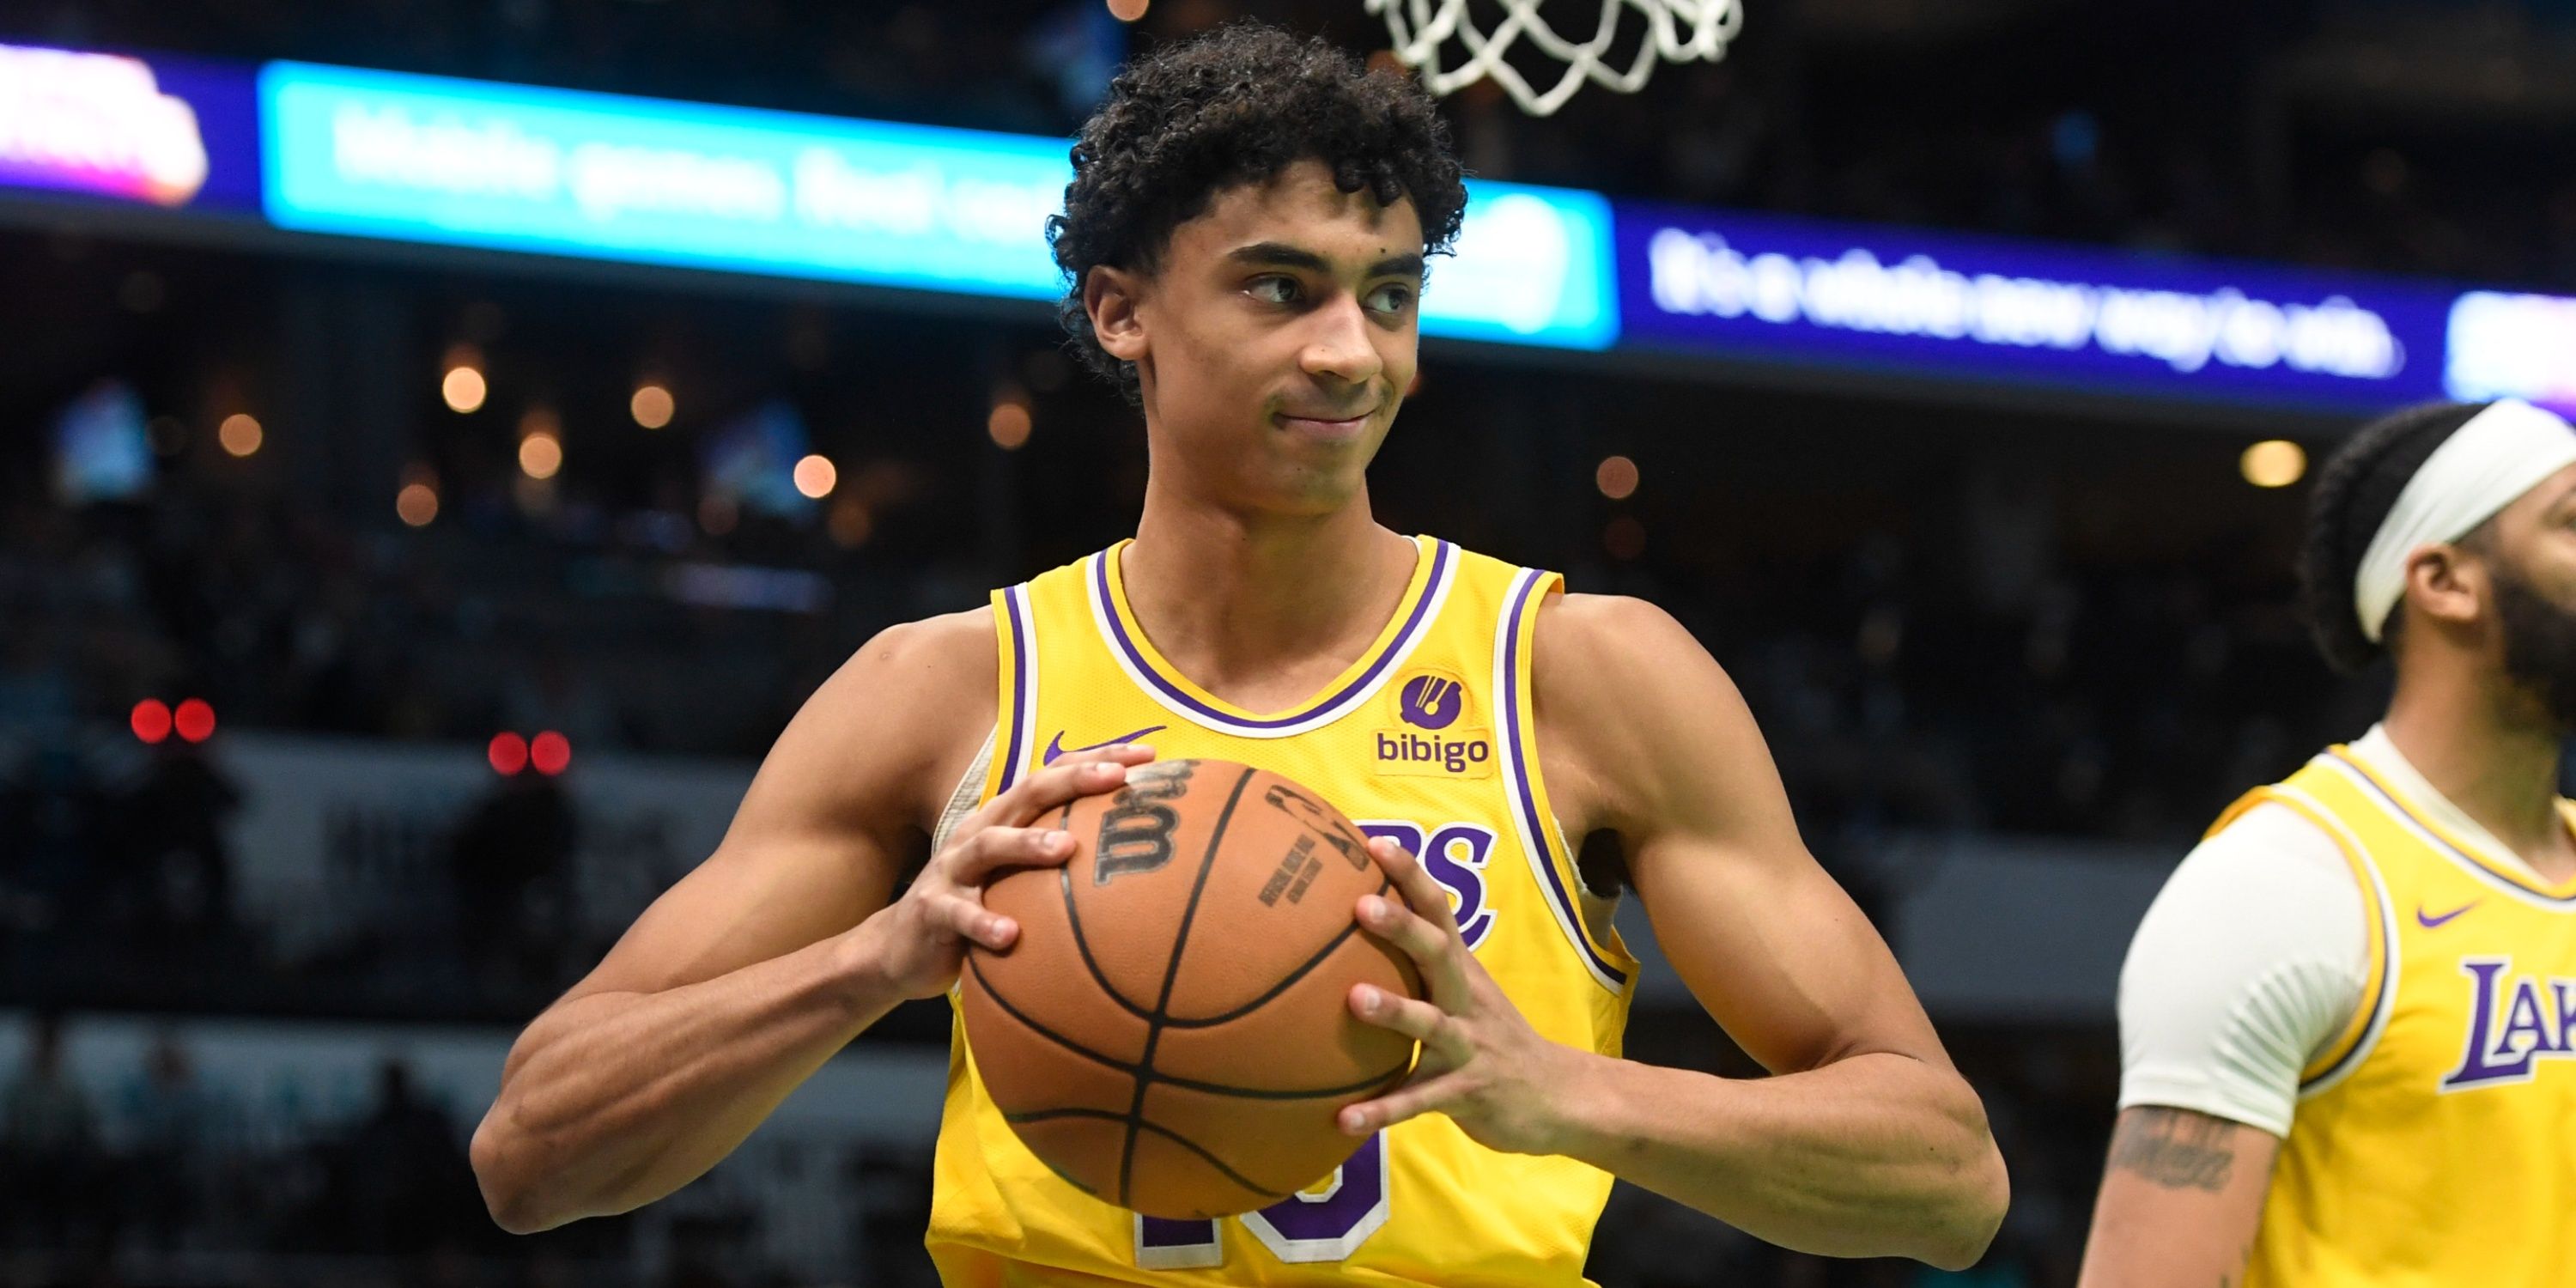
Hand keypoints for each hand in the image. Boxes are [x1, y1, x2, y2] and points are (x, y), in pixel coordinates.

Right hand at [860, 745, 1155, 999]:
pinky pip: (959, 915)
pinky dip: (983, 922)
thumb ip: (1060, 861)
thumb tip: (1134, 860)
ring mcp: (953, 869)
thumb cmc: (976, 906)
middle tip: (1116, 777)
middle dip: (1072, 781)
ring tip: (1066, 848)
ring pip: (990, 845)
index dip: (1098, 761)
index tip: (1149, 756)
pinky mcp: (932, 910)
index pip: (1055, 778)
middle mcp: (979, 833)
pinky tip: (1010, 934)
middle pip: (1027, 794)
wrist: (900, 947)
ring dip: (1028, 844)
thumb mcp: (1016, 877)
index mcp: (1005, 820)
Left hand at [1338, 836, 1586, 1154]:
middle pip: (1438, 954)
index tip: (1372, 840)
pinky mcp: (1467, 1093)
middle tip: (1361, 904)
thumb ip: (1422, 963)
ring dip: (1394, 1010)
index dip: (1410, 874)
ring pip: (1431, 1024)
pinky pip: (1420, 1102)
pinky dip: (1383, 1111)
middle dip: (1403, 927)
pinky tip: (1343, 1120)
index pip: (1438, 911)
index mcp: (1463, 971)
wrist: (1560, 1097)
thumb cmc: (1493, 1037)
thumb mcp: (1466, 992)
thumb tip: (1358, 921)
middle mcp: (1467, 1000)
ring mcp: (1469, 1046)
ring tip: (1353, 998)